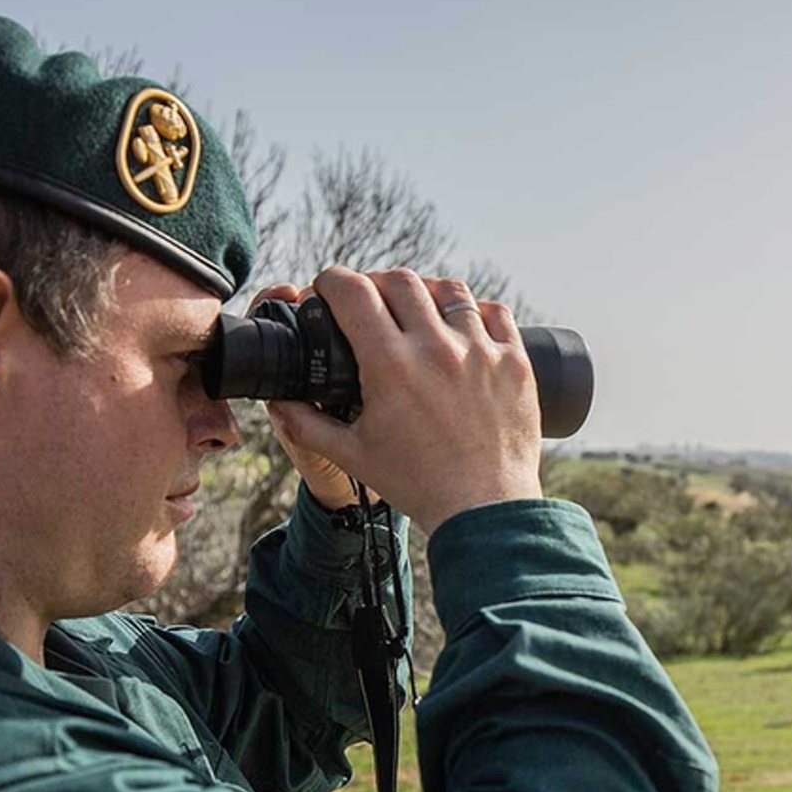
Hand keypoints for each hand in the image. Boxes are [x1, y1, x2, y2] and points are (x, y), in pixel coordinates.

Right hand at [264, 268, 542, 531]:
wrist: (484, 510)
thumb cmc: (417, 484)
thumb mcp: (353, 456)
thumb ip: (307, 425)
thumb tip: (277, 402)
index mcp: (390, 366)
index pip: (353, 292)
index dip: (333, 281)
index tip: (329, 288)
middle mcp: (437, 349)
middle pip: (400, 281)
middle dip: (376, 283)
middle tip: (370, 299)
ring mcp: (480, 351)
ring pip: (449, 290)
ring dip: (425, 292)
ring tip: (417, 310)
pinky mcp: (514, 361)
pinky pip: (494, 312)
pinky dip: (473, 311)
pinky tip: (461, 326)